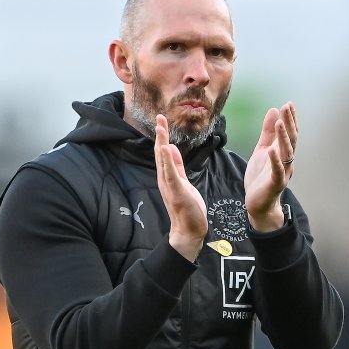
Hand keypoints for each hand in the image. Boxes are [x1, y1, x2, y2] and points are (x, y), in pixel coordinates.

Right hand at [155, 115, 207, 260]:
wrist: (189, 230)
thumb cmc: (187, 208)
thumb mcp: (183, 182)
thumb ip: (177, 167)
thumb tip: (173, 149)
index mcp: (168, 175)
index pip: (164, 151)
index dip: (162, 135)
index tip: (161, 120)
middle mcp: (165, 179)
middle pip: (161, 152)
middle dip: (160, 134)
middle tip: (159, 117)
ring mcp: (169, 185)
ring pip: (163, 161)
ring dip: (162, 143)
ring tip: (160, 128)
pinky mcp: (176, 192)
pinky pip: (171, 174)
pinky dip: (168, 161)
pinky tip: (167, 149)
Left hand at [244, 102, 297, 231]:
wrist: (258, 203)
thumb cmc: (261, 177)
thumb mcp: (262, 150)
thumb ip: (268, 133)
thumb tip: (273, 111)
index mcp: (283, 153)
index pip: (289, 133)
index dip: (290, 119)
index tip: (288, 104)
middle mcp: (287, 161)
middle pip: (291, 140)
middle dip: (289, 123)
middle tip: (287, 107)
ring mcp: (282, 172)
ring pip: (286, 153)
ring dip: (283, 137)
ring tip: (281, 123)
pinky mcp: (275, 184)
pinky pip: (277, 171)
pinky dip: (275, 161)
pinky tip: (272, 151)